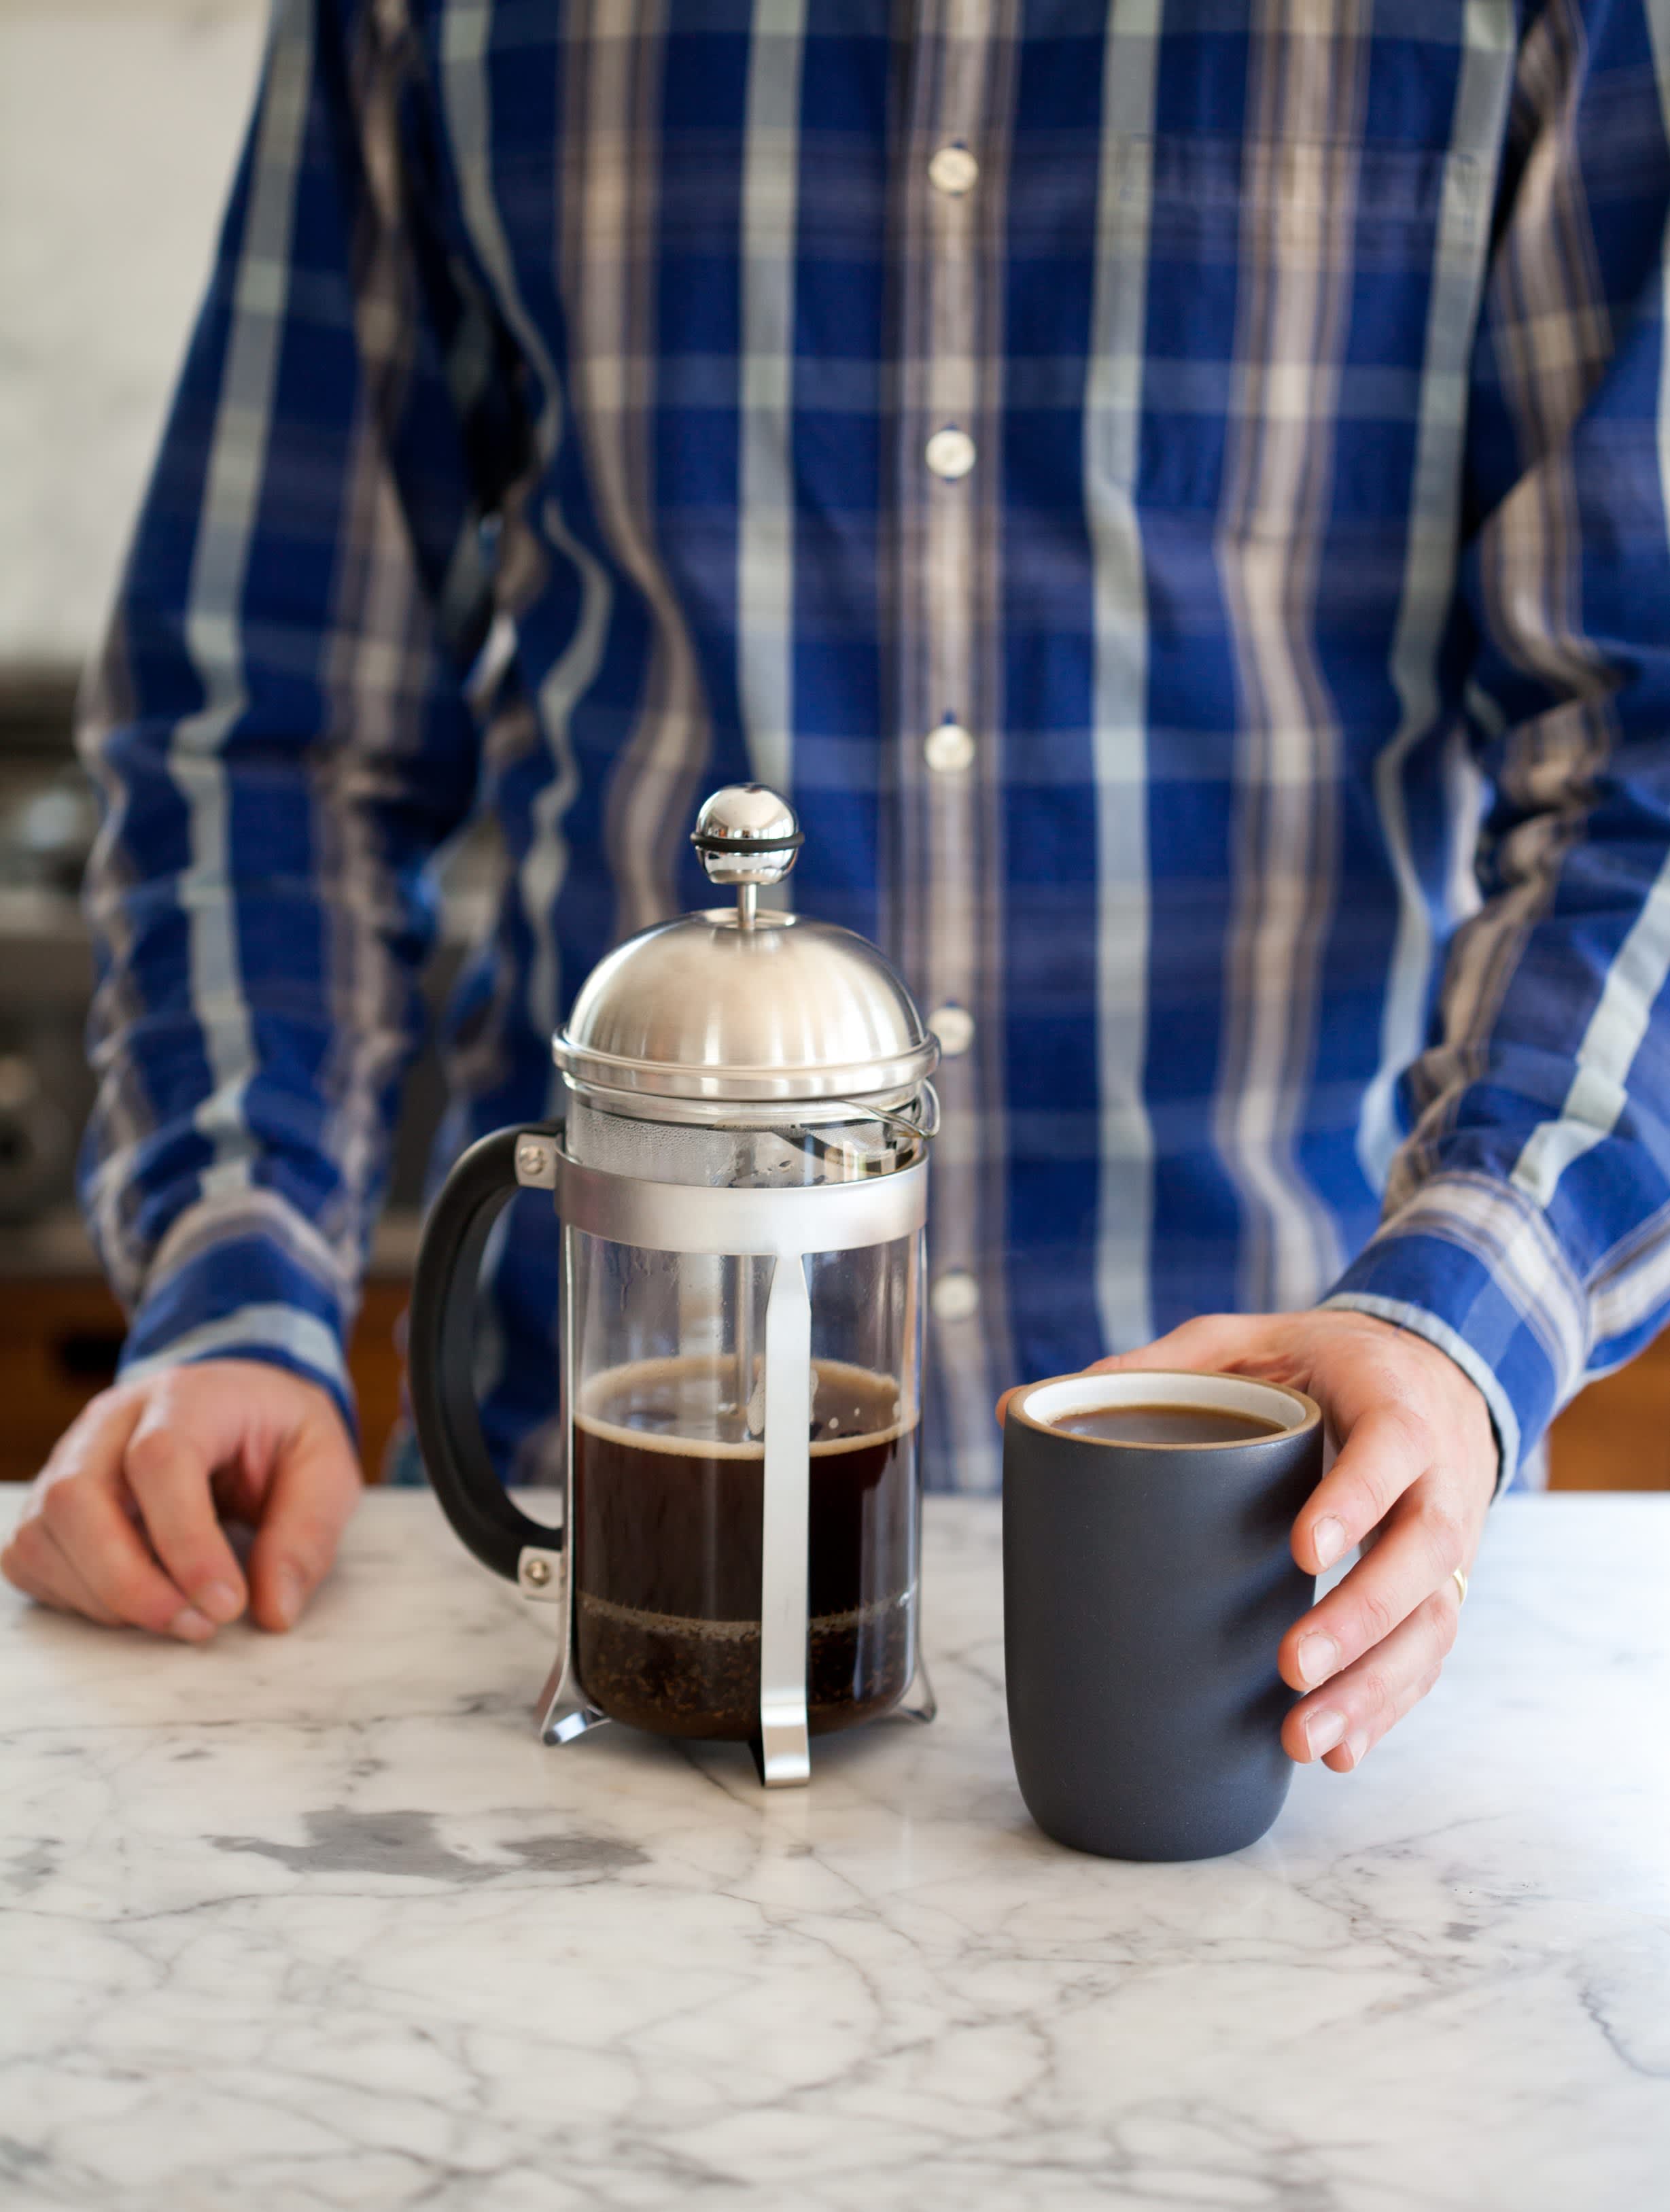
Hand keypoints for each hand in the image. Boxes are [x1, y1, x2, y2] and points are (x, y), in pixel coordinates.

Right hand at [2, 1360, 361, 1640]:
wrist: (240, 1402)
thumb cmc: (279, 1434)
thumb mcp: (325, 1466)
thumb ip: (306, 1533)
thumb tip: (273, 1612)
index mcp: (187, 1396)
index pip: (159, 1460)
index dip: (185, 1542)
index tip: (226, 1604)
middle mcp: (111, 1421)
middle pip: (76, 1497)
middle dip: (130, 1582)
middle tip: (196, 1626)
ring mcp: (70, 1457)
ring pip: (43, 1533)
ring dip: (104, 1598)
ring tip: (177, 1618)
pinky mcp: (50, 1500)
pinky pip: (30, 1557)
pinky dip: (74, 1597)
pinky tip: (134, 1604)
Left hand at [1002, 1309, 1496, 1772]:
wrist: (1430, 1372)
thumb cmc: (1318, 1362)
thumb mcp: (1245, 1342)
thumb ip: (1153, 1368)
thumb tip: (1015, 1407)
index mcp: (1391, 1402)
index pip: (1390, 1450)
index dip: (1354, 1500)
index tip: (1300, 1547)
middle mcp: (1437, 1475)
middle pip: (1420, 1554)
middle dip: (1358, 1619)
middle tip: (1289, 1668)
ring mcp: (1449, 1539)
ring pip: (1430, 1622)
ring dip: (1373, 1688)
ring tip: (1303, 1740)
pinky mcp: (1438, 1589)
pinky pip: (1425, 1656)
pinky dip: (1385, 1708)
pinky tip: (1337, 1751)